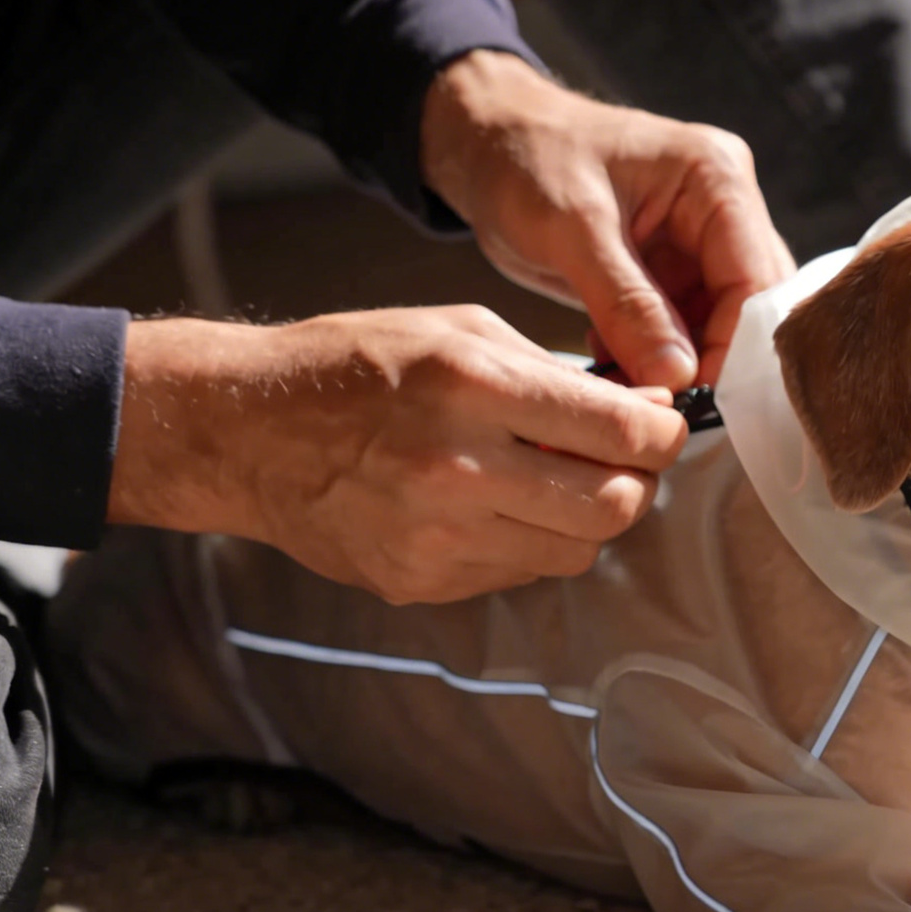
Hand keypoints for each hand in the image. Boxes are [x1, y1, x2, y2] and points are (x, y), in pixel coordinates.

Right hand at [107, 308, 686, 604]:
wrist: (247, 430)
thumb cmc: (356, 364)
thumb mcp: (459, 330)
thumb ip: (554, 372)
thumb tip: (644, 409)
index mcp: (473, 387)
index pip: (620, 433)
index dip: (663, 433)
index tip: (662, 427)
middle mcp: (458, 468)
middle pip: (612, 508)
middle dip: (636, 483)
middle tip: (622, 460)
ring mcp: (437, 536)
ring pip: (574, 552)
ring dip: (584, 518)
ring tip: (552, 480)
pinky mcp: (420, 580)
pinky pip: (518, 574)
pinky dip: (528, 543)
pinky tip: (495, 506)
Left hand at [421, 50, 794, 389]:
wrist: (488, 144)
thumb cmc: (526, 160)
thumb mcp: (572, 231)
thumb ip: (627, 304)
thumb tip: (679, 377)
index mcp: (717, 178)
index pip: (754, 280)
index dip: (733, 346)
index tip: (694, 399)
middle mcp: (723, 207)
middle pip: (747, 305)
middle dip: (712, 359)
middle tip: (665, 405)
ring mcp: (698, 241)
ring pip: (717, 323)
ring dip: (680, 365)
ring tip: (630, 387)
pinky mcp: (670, 269)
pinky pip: (681, 328)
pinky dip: (654, 357)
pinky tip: (616, 369)